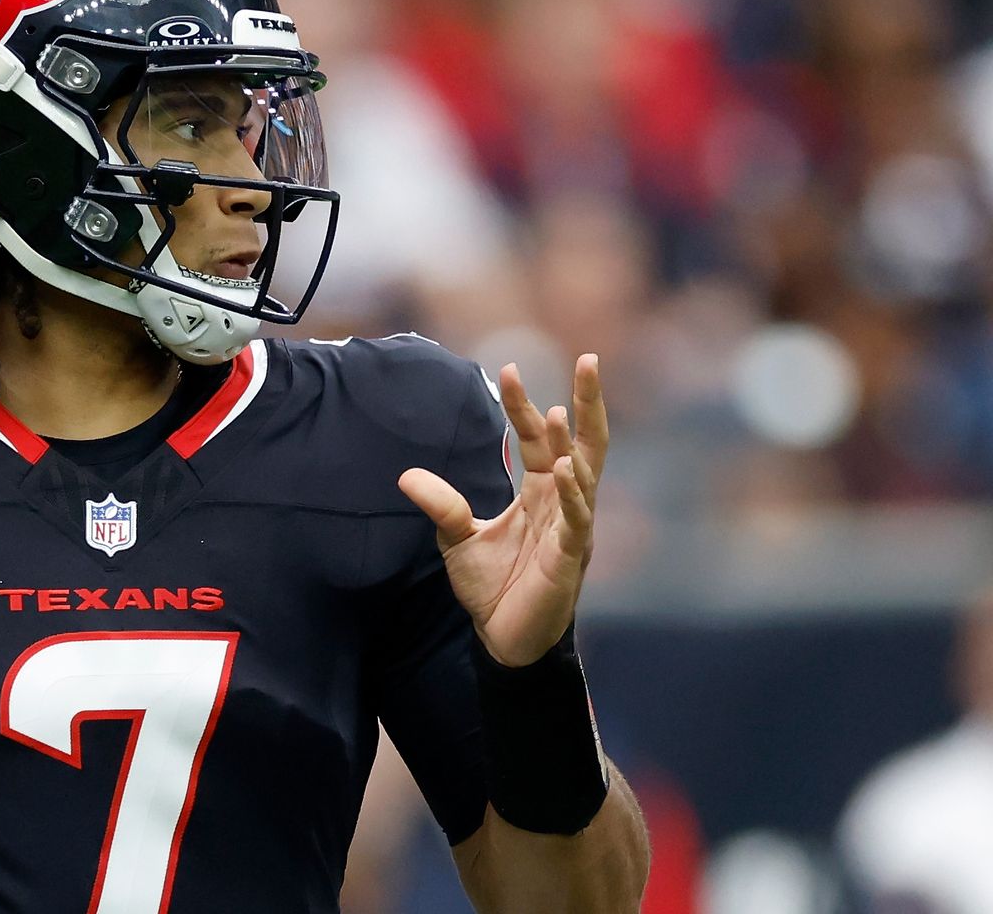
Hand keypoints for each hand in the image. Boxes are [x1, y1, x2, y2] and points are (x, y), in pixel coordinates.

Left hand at [397, 355, 606, 666]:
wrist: (502, 638)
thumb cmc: (491, 587)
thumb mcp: (456, 539)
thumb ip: (441, 505)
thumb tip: (406, 476)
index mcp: (540, 492)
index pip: (539, 438)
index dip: (525, 405)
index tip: (508, 368)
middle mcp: (563, 502)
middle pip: (584, 442)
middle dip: (588, 402)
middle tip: (589, 358)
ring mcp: (572, 527)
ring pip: (587, 474)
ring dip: (580, 441)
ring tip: (566, 409)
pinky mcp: (570, 556)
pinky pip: (576, 519)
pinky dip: (573, 493)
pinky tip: (566, 469)